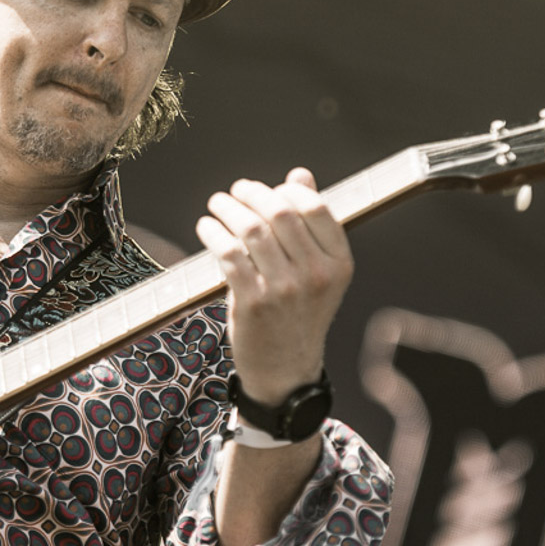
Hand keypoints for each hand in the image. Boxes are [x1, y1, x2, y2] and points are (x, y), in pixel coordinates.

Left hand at [196, 167, 352, 404]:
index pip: (315, 207)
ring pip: (251, 229)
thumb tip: (300, 174)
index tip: (267, 190)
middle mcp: (316, 274)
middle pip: (280, 212)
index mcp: (338, 263)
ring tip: (216, 205)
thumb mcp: (317, 271)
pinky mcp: (253, 303)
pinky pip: (228, 253)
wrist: (286, 371)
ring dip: (227, 209)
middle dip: (251, 194)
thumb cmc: (298, 314)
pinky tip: (206, 228)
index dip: (286, 190)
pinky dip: (213, 234)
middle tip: (235, 192)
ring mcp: (285, 289)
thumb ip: (311, 223)